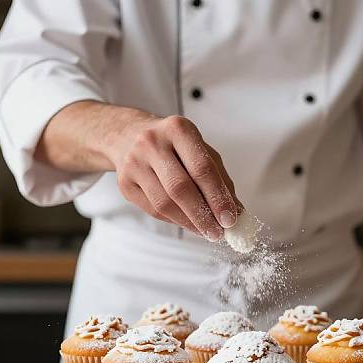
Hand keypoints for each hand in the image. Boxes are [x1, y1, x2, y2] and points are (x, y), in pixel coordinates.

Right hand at [108, 112, 239, 240]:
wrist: (127, 137)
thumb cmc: (173, 145)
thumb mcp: (200, 151)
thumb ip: (220, 179)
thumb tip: (237, 212)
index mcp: (178, 129)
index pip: (202, 168)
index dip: (218, 197)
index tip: (230, 218)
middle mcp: (152, 143)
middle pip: (180, 188)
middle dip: (203, 215)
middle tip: (218, 232)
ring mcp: (134, 163)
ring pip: (164, 203)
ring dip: (189, 223)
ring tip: (205, 231)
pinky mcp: (125, 183)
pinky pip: (153, 210)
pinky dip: (174, 221)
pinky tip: (188, 223)